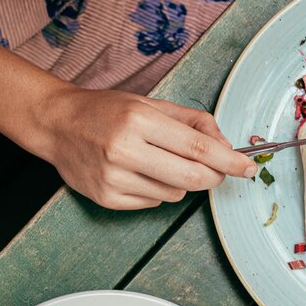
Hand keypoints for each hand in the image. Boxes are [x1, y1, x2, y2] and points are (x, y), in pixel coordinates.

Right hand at [34, 88, 255, 209]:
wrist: (57, 125)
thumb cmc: (106, 111)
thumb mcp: (150, 103)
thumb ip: (192, 122)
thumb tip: (226, 144)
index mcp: (139, 120)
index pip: (198, 148)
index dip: (229, 161)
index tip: (248, 168)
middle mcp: (125, 150)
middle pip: (191, 177)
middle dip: (213, 176)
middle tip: (218, 170)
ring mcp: (113, 177)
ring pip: (175, 194)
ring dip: (181, 182)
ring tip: (159, 162)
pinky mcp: (106, 198)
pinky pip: (153, 203)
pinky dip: (158, 191)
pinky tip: (140, 173)